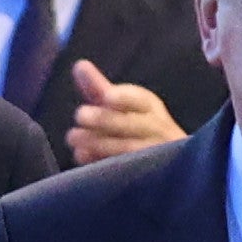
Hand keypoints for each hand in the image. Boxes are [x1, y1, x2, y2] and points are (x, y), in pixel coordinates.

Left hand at [62, 64, 187, 161]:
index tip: (107, 96)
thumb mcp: (121, 108)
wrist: (169, 168)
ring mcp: (156, 155)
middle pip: (133, 124)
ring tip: (72, 137)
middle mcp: (158, 130)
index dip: (126, 98)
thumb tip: (79, 64)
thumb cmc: (135, 130)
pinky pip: (126, 170)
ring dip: (99, 142)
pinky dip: (102, 163)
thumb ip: (99, 89)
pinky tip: (82, 157)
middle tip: (79, 114)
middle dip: (105, 119)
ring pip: (129, 149)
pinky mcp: (149, 176)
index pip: (142, 100)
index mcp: (151, 109)